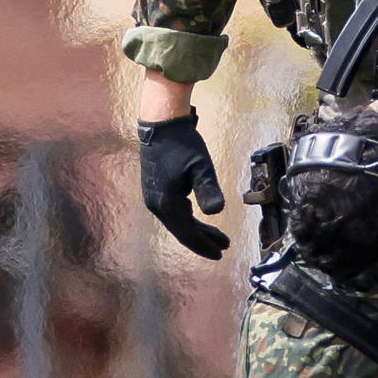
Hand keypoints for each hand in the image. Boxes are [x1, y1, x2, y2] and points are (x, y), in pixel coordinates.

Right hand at [137, 109, 231, 259]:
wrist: (161, 125)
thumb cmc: (183, 144)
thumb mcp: (201, 167)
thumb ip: (208, 189)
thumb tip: (217, 211)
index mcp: (168, 203)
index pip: (188, 234)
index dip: (204, 245)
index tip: (220, 253)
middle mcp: (157, 205)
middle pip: (183, 231)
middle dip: (203, 241)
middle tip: (223, 247)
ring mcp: (154, 199)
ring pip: (179, 223)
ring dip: (198, 231)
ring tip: (217, 236)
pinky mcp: (156, 191)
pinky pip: (174, 213)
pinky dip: (189, 219)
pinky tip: (200, 219)